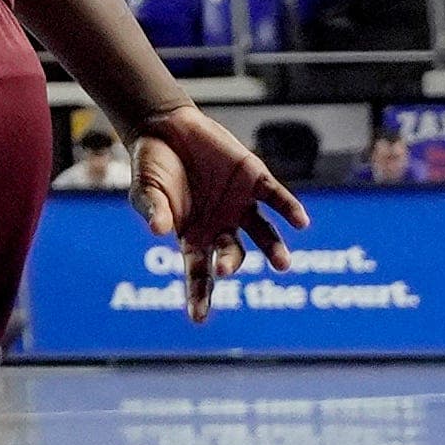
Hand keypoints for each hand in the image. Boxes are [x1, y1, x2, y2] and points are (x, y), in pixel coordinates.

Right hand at [129, 102, 309, 322]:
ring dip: (274, 249)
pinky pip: (276, 198)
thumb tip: (160, 231)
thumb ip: (153, 208)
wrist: (166, 126)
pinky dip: (288, 210)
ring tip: (282, 263)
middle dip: (229, 263)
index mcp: (193, 235)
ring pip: (264, 233)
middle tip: (224, 268)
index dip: (199, 296)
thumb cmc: (152, 165)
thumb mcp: (145, 189)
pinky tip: (299, 221)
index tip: (199, 318)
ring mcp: (240, 204)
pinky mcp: (255, 179)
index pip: (198, 273)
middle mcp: (221, 226)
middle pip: (231, 254)